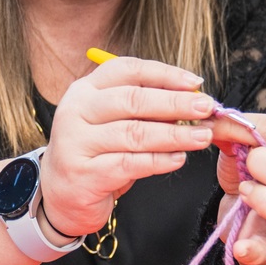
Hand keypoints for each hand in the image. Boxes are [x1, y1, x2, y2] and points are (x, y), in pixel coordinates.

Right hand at [38, 56, 217, 238]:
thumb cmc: (95, 153)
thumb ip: (143, 109)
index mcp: (85, 90)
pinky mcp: (84, 173)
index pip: (126, 70)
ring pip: (134, 133)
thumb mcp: (112, 122)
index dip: (163, 74)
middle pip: (132, 100)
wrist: (59, 195)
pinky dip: (159, 161)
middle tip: (206, 108)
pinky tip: (179, 159)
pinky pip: (130, 164)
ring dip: (174, 134)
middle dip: (175, 103)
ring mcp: (77, 143)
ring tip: (201, 136)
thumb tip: (191, 101)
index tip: (195, 83)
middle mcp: (76, 111)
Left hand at [212, 112, 265, 264]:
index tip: (221, 129)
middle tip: (245, 167)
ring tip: (243, 195)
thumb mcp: (239, 147)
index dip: (248, 130)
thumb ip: (226, 131)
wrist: (260, 216)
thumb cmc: (252, 173)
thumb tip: (205, 117)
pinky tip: (239, 247)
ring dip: (264, 203)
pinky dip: (254, 250)